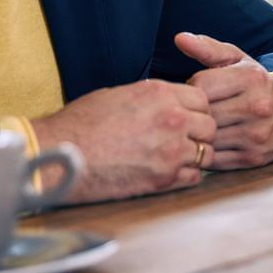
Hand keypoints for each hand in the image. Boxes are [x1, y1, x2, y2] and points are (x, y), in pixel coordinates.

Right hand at [30, 80, 215, 203]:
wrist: (62, 156)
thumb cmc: (82, 124)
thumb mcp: (120, 95)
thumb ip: (152, 98)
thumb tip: (167, 102)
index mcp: (160, 93)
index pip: (202, 99)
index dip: (195, 110)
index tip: (185, 118)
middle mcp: (172, 119)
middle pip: (210, 126)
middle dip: (199, 133)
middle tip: (183, 139)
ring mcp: (171, 151)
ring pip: (207, 153)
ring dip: (195, 155)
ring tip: (175, 157)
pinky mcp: (164, 179)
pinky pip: (195, 177)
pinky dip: (186, 176)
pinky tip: (169, 172)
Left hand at [175, 32, 272, 169]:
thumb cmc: (255, 84)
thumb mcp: (237, 60)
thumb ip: (207, 49)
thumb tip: (179, 38)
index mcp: (251, 78)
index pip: (201, 85)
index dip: (190, 87)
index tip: (194, 89)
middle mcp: (257, 107)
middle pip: (204, 113)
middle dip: (193, 112)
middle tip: (190, 110)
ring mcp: (256, 135)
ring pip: (208, 137)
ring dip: (198, 133)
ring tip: (197, 125)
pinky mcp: (253, 157)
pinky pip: (215, 159)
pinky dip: (206, 152)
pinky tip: (208, 141)